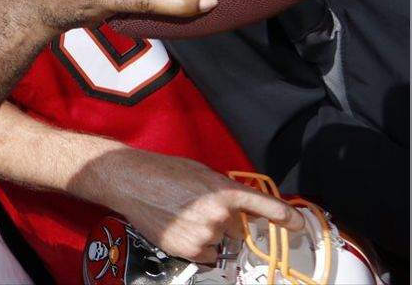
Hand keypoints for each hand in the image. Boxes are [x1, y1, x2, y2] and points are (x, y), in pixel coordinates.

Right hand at [90, 149, 303, 263]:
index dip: (286, 217)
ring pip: (220, 242)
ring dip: (208, 234)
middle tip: (199, 209)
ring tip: (182, 216)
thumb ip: (224, 190)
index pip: (266, 206)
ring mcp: (203, 234)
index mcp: (224, 190)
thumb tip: (241, 206)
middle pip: (238, 229)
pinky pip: (205, 254)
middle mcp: (218, 215)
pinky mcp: (187, 249)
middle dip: (226, 223)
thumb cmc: (161, 171)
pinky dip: (196, 245)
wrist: (128, 180)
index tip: (297, 225)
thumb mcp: (200, 172)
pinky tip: (179, 228)